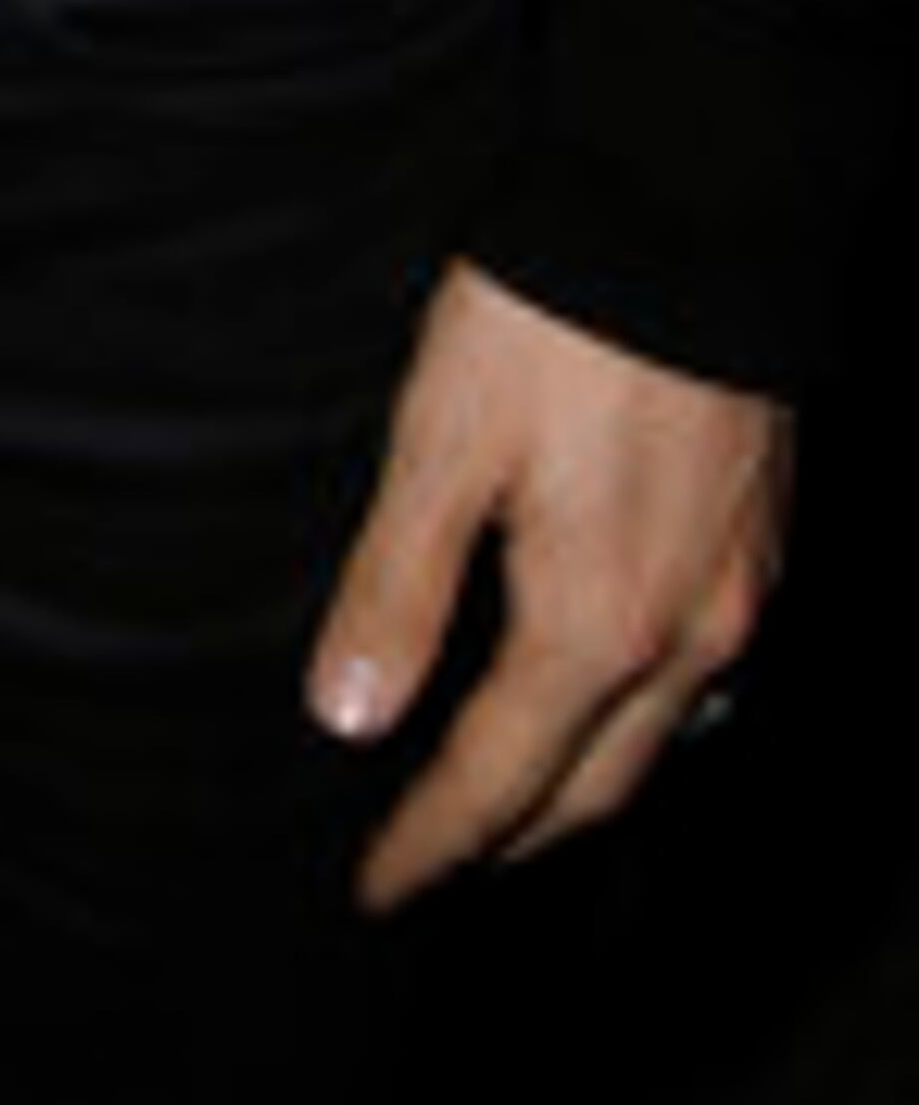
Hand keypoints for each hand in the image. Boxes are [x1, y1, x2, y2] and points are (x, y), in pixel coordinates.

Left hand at [305, 258, 787, 906]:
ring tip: (507, 799)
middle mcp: (684, 637)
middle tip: (434, 860)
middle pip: (593, 789)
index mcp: (593, 624)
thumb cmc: (549, 323)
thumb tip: (347, 719)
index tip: (374, 887)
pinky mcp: (756, 546)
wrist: (689, 217)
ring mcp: (735, 597)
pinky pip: (700, 680)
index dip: (430, 842)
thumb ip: (397, 587)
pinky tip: (599, 691)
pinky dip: (638, 718)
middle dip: (511, 840)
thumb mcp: (440, 442)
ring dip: (581, 786)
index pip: (498, 779)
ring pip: (659, 742)